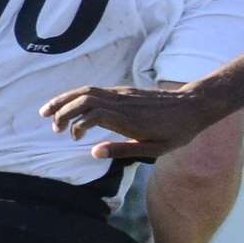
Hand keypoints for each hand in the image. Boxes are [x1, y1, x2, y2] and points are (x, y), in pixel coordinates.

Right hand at [40, 85, 226, 159]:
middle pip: (84, 98)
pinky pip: (96, 90)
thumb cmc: (176, 132)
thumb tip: (93, 152)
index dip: (76, 123)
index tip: (72, 137)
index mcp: (127, 119)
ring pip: (87, 91)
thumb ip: (122, 151)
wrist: (194, 105)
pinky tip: (72, 106)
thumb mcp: (154, 150)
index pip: (92, 114)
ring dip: (66, 99)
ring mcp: (122, 94)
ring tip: (49, 111)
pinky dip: (78, 96)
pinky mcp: (125, 91)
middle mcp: (122, 102)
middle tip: (51, 125)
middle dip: (62, 109)